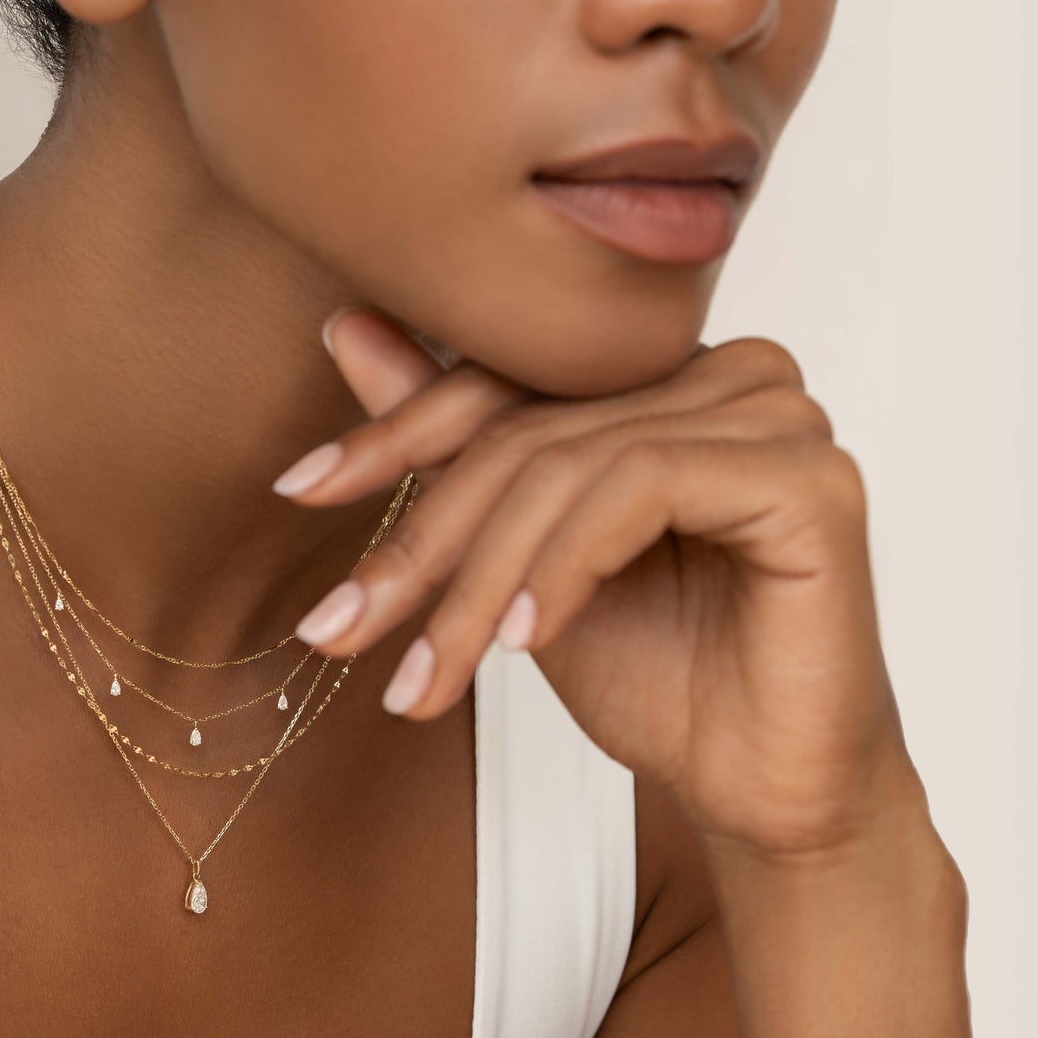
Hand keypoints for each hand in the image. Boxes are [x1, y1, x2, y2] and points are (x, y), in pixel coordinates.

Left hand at [278, 306, 915, 859]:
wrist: (758, 788)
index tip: (299, 487)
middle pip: (531, 429)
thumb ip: (448, 437)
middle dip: (423, 538)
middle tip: (342, 625)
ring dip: (483, 577)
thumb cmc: (652, 667)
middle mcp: (726, 370)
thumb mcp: (515, 553)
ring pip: (572, 463)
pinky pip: (643, 487)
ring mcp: (777, 412)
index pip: (505, 379)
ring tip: (430, 671)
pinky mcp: (810, 476)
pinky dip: (565, 565)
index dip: (394, 435)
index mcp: (663, 371)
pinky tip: (526, 641)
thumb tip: (345, 322)